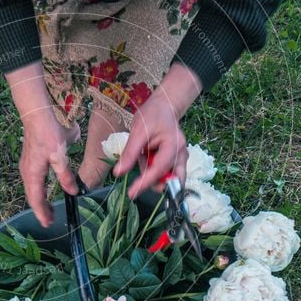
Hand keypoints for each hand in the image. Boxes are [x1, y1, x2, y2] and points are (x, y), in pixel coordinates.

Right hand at [7, 62, 79, 226]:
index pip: (36, 200)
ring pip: (32, 189)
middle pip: (33, 197)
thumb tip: (72, 192)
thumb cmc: (48, 134)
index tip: (47, 224)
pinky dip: (40, 190)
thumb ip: (66, 176)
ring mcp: (27, 166)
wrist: (37, 115)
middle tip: (51, 220)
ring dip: (41, 200)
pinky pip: (33, 181)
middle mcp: (27, 172)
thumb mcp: (60, 157)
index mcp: (33, 175)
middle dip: (41, 209)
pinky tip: (46, 188)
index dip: (42, 213)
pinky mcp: (30, 160)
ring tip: (49, 208)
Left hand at [113, 63, 202, 198]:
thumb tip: (118, 173)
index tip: (131, 193)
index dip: (145, 183)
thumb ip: (129, 153)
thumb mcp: (137, 132)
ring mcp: (181, 158)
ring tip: (144, 154)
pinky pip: (165, 172)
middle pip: (172, 180)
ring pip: (168, 178)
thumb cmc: (152, 116)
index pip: (159, 170)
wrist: (163, 107)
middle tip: (138, 181)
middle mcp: (182, 154)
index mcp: (174, 145)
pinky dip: (153, 169)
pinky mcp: (176, 160)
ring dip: (152, 174)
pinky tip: (148, 155)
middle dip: (155, 183)